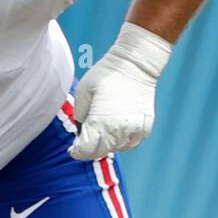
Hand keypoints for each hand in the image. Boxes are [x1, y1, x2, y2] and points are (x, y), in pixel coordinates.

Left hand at [69, 22, 172, 160]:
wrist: (135, 65)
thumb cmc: (105, 75)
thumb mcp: (82, 94)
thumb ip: (80, 117)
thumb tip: (82, 133)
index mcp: (101, 123)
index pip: (85, 150)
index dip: (77, 151)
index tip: (73, 149)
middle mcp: (119, 131)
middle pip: (100, 152)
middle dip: (89, 149)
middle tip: (83, 142)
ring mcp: (134, 131)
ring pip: (115, 149)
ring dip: (105, 145)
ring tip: (100, 132)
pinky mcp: (145, 128)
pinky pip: (129, 144)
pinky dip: (120, 142)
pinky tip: (114, 131)